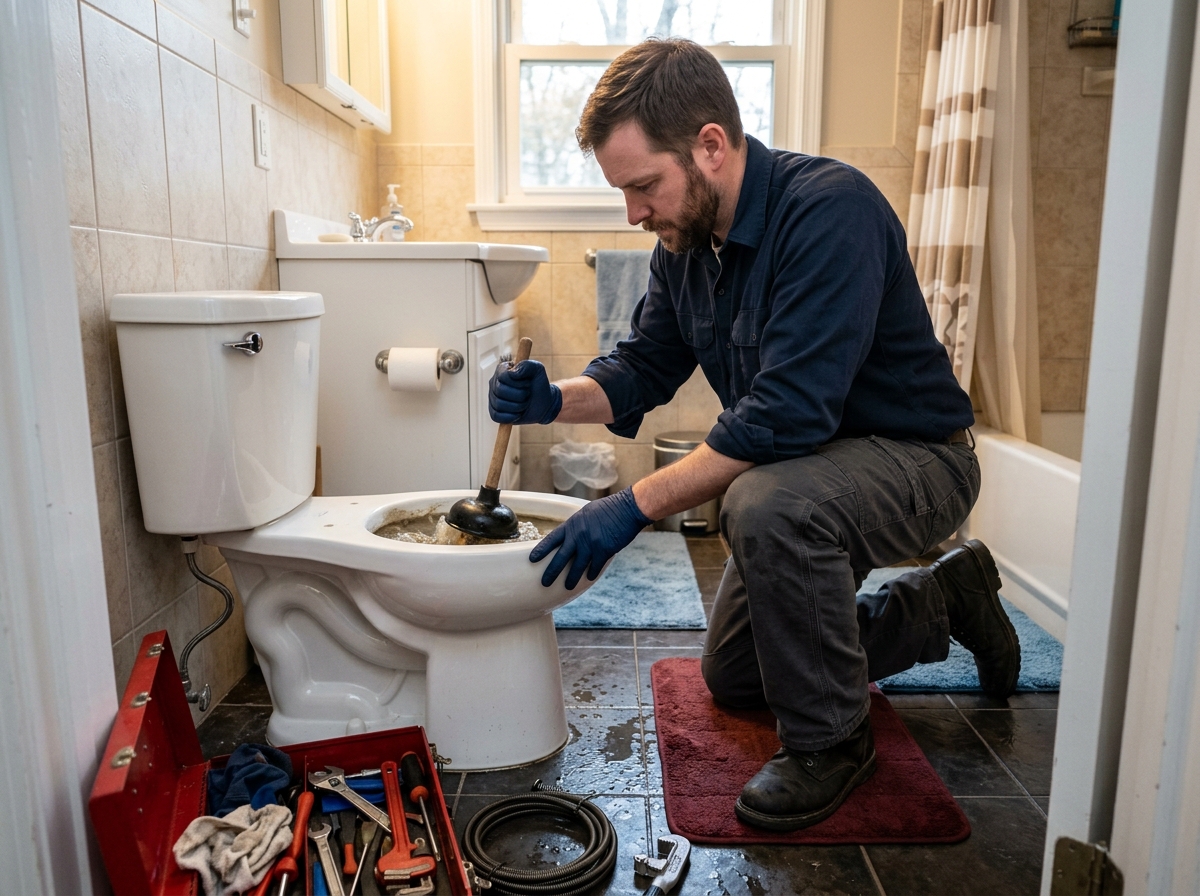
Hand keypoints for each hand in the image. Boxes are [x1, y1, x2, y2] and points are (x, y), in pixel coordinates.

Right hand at [488, 359, 562, 424]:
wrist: (544, 403)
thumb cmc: (538, 384)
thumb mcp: (537, 370)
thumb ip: (526, 366)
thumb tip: (512, 373)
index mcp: (502, 370)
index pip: (503, 376)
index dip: (518, 382)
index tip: (528, 383)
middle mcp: (494, 383)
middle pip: (500, 390)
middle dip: (519, 395)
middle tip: (528, 394)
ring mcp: (493, 398)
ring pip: (499, 404)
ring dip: (517, 406)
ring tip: (525, 403)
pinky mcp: (494, 412)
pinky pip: (496, 416)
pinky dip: (510, 417)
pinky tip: (518, 414)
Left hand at [530, 487, 651, 587]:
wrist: (627, 508)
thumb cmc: (609, 508)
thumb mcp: (586, 513)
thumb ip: (577, 526)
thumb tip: (572, 536)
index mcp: (572, 524)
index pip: (552, 540)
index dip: (541, 550)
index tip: (532, 559)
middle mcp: (578, 535)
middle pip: (560, 557)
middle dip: (551, 572)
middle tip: (544, 582)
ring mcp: (590, 544)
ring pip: (577, 566)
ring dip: (571, 578)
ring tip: (567, 586)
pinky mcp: (603, 551)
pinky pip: (595, 566)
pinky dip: (592, 573)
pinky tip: (589, 578)